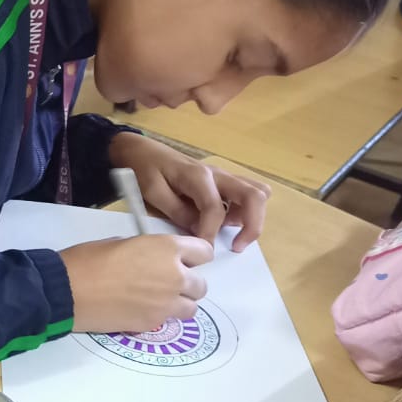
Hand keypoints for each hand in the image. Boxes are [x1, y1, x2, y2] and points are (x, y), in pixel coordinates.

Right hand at [60, 234, 214, 333]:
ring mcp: (166, 304)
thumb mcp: (122, 242)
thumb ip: (148, 251)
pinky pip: (167, 321)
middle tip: (165, 282)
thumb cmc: (89, 259)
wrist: (69, 290)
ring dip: (179, 303)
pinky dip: (159, 316)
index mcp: (167, 248)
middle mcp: (175, 276)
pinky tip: (138, 310)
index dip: (194, 256)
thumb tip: (153, 260)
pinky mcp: (153, 323)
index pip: (204, 252)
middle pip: (201, 285)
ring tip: (157, 301)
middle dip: (187, 283)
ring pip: (191, 308)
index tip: (184, 260)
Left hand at [108, 132, 270, 250]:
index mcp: (197, 176)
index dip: (211, 233)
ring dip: (252, 217)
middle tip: (237, 247)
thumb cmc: (145, 168)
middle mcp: (218, 175)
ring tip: (231, 234)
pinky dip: (245, 212)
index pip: (216, 209)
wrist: (144, 150)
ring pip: (258, 193)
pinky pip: (247, 195)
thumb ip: (177, 212)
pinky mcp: (224, 182)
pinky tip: (225, 223)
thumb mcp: (153, 192)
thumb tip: (199, 231)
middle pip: (255, 196)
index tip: (204, 250)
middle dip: (253, 226)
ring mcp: (223, 177)